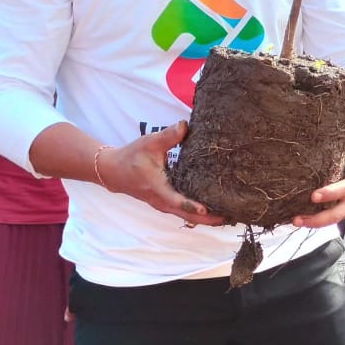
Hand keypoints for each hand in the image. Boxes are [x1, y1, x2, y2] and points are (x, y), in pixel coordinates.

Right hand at [98, 121, 225, 225]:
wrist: (114, 171)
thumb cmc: (132, 156)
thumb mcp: (150, 143)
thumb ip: (169, 136)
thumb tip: (185, 125)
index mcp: (157, 188)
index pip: (177, 201)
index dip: (192, 206)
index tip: (207, 209)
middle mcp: (161, 201)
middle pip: (187, 216)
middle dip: (208, 218)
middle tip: (230, 217)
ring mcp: (163, 205)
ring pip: (186, 217)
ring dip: (205, 219)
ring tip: (228, 216)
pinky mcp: (165, 204)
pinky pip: (184, 214)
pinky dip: (198, 215)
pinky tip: (214, 211)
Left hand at [293, 108, 344, 228]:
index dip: (330, 193)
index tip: (313, 196)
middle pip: (337, 214)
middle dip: (318, 218)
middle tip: (297, 218)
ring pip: (332, 219)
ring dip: (313, 222)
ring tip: (293, 220)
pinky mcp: (344, 212)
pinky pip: (330, 219)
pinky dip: (316, 221)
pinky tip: (299, 219)